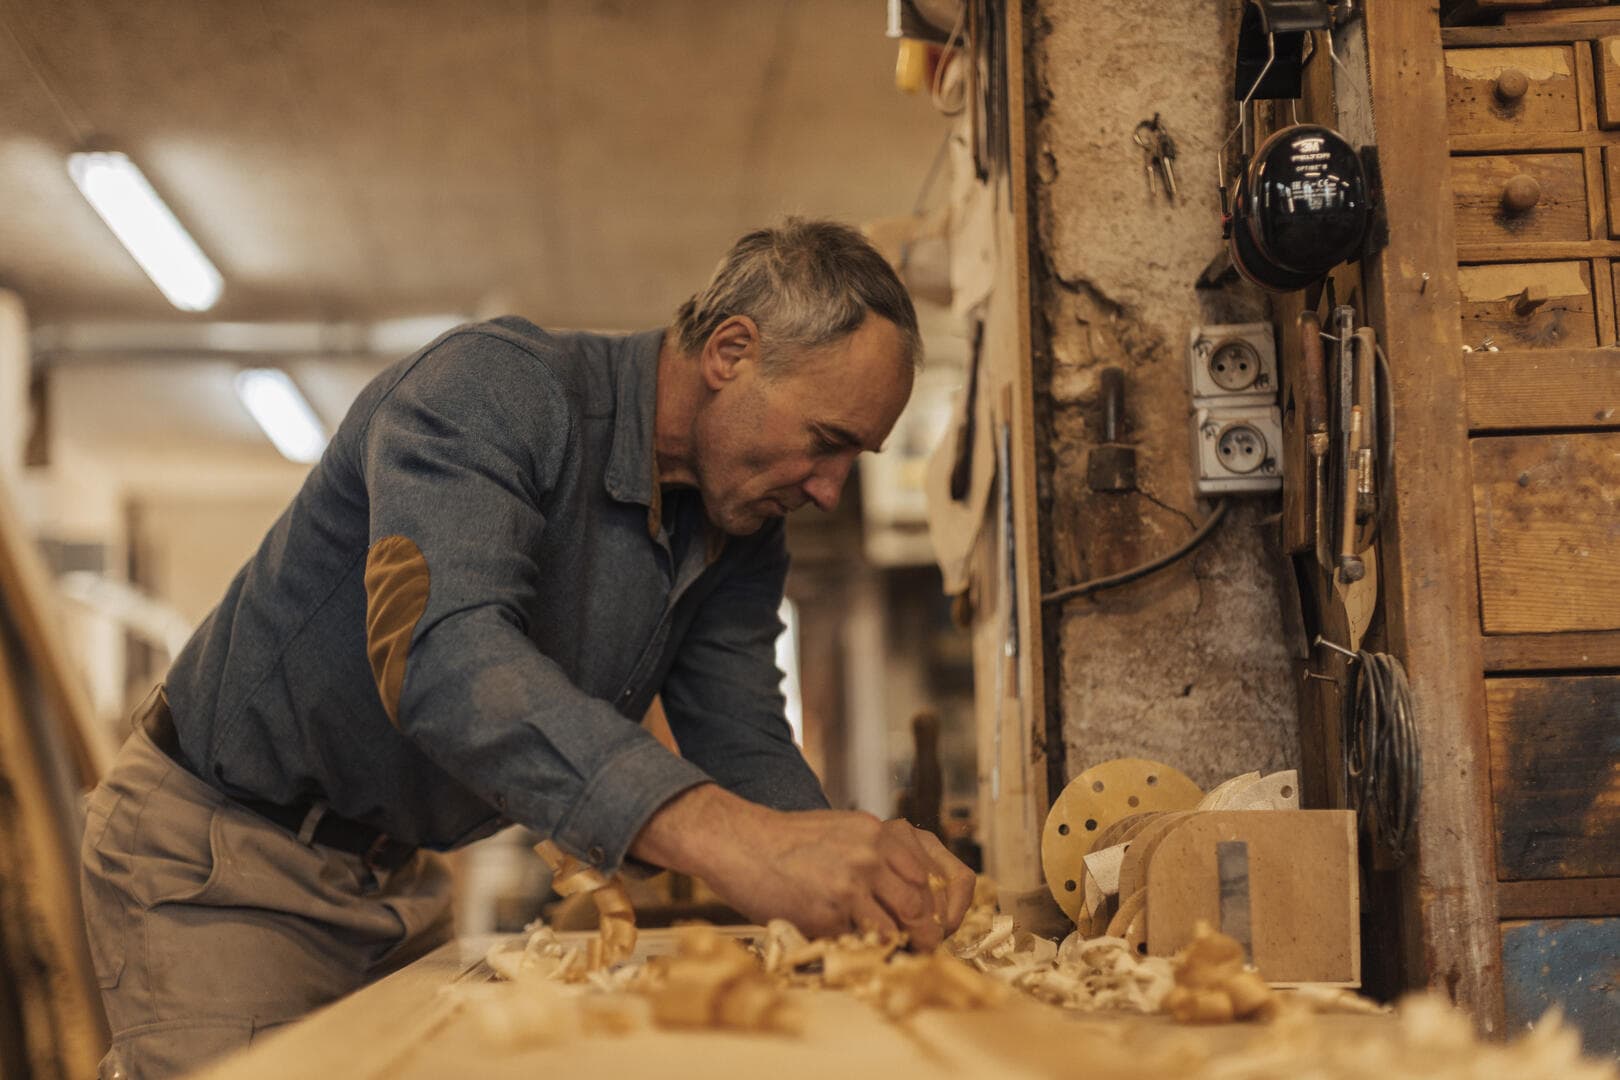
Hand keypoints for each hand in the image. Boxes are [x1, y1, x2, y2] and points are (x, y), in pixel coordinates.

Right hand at [631, 785, 975, 948]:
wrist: (741, 842)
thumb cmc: (791, 840)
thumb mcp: (845, 830)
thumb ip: (879, 853)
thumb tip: (913, 887)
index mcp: (878, 834)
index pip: (928, 877)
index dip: (935, 906)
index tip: (932, 922)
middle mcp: (869, 858)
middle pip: (918, 907)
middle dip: (924, 934)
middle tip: (922, 948)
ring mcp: (847, 887)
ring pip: (892, 931)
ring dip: (892, 947)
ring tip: (889, 954)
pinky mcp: (825, 914)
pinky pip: (852, 943)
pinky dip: (851, 948)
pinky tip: (841, 943)